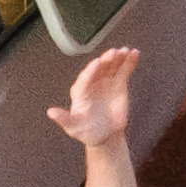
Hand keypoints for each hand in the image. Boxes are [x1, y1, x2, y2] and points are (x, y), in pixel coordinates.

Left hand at [46, 41, 138, 158]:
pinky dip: (129, 61)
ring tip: (126, 51)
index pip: (85, 78)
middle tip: (114, 53)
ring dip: (118, 57)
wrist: (105, 135)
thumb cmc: (86, 131)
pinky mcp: (118, 84)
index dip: (91, 70)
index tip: (98, 62)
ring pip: (112, 66)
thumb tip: (51, 112)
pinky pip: (124, 70)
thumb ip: (64, 119)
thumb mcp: (73, 127)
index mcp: (80, 91)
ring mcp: (106, 82)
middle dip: (106, 59)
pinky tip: (134, 54)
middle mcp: (92, 83)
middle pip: (99, 68)